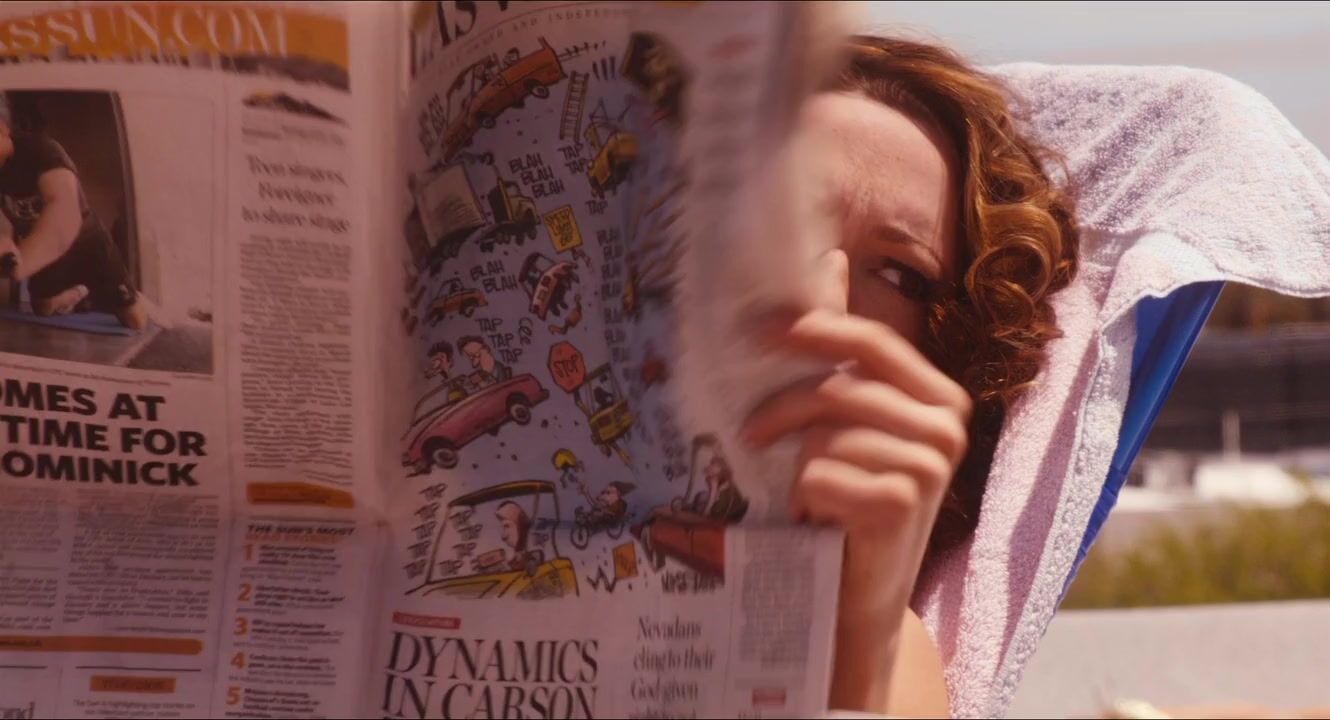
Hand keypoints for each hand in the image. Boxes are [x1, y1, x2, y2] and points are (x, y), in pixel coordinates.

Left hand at [741, 309, 969, 710]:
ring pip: (827, 435)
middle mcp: (945, 428)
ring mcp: (928, 467)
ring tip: (801, 491)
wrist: (860, 596)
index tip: (763, 330)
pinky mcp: (901, 505)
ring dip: (797, 465)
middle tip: (750, 431)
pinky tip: (816, 515)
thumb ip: (844, 354)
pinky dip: (805, 494)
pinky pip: (822, 473)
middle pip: (841, 389)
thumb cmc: (851, 502)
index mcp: (938, 398)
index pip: (874, 342)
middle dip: (783, 408)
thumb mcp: (852, 426)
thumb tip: (830, 261)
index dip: (818, 329)